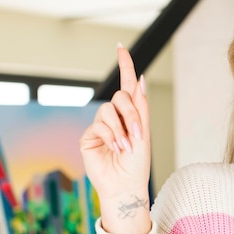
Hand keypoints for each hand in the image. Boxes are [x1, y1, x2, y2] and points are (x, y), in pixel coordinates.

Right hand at [79, 44, 151, 233]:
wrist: (125, 185)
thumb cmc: (137, 163)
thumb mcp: (143, 133)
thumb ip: (140, 108)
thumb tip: (140, 80)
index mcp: (131, 115)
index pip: (128, 87)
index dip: (125, 66)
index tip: (121, 48)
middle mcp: (115, 117)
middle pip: (121, 97)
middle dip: (130, 113)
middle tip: (136, 134)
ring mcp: (101, 126)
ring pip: (108, 109)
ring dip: (121, 128)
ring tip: (125, 146)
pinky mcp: (89, 136)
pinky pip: (99, 125)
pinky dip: (111, 136)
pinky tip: (114, 149)